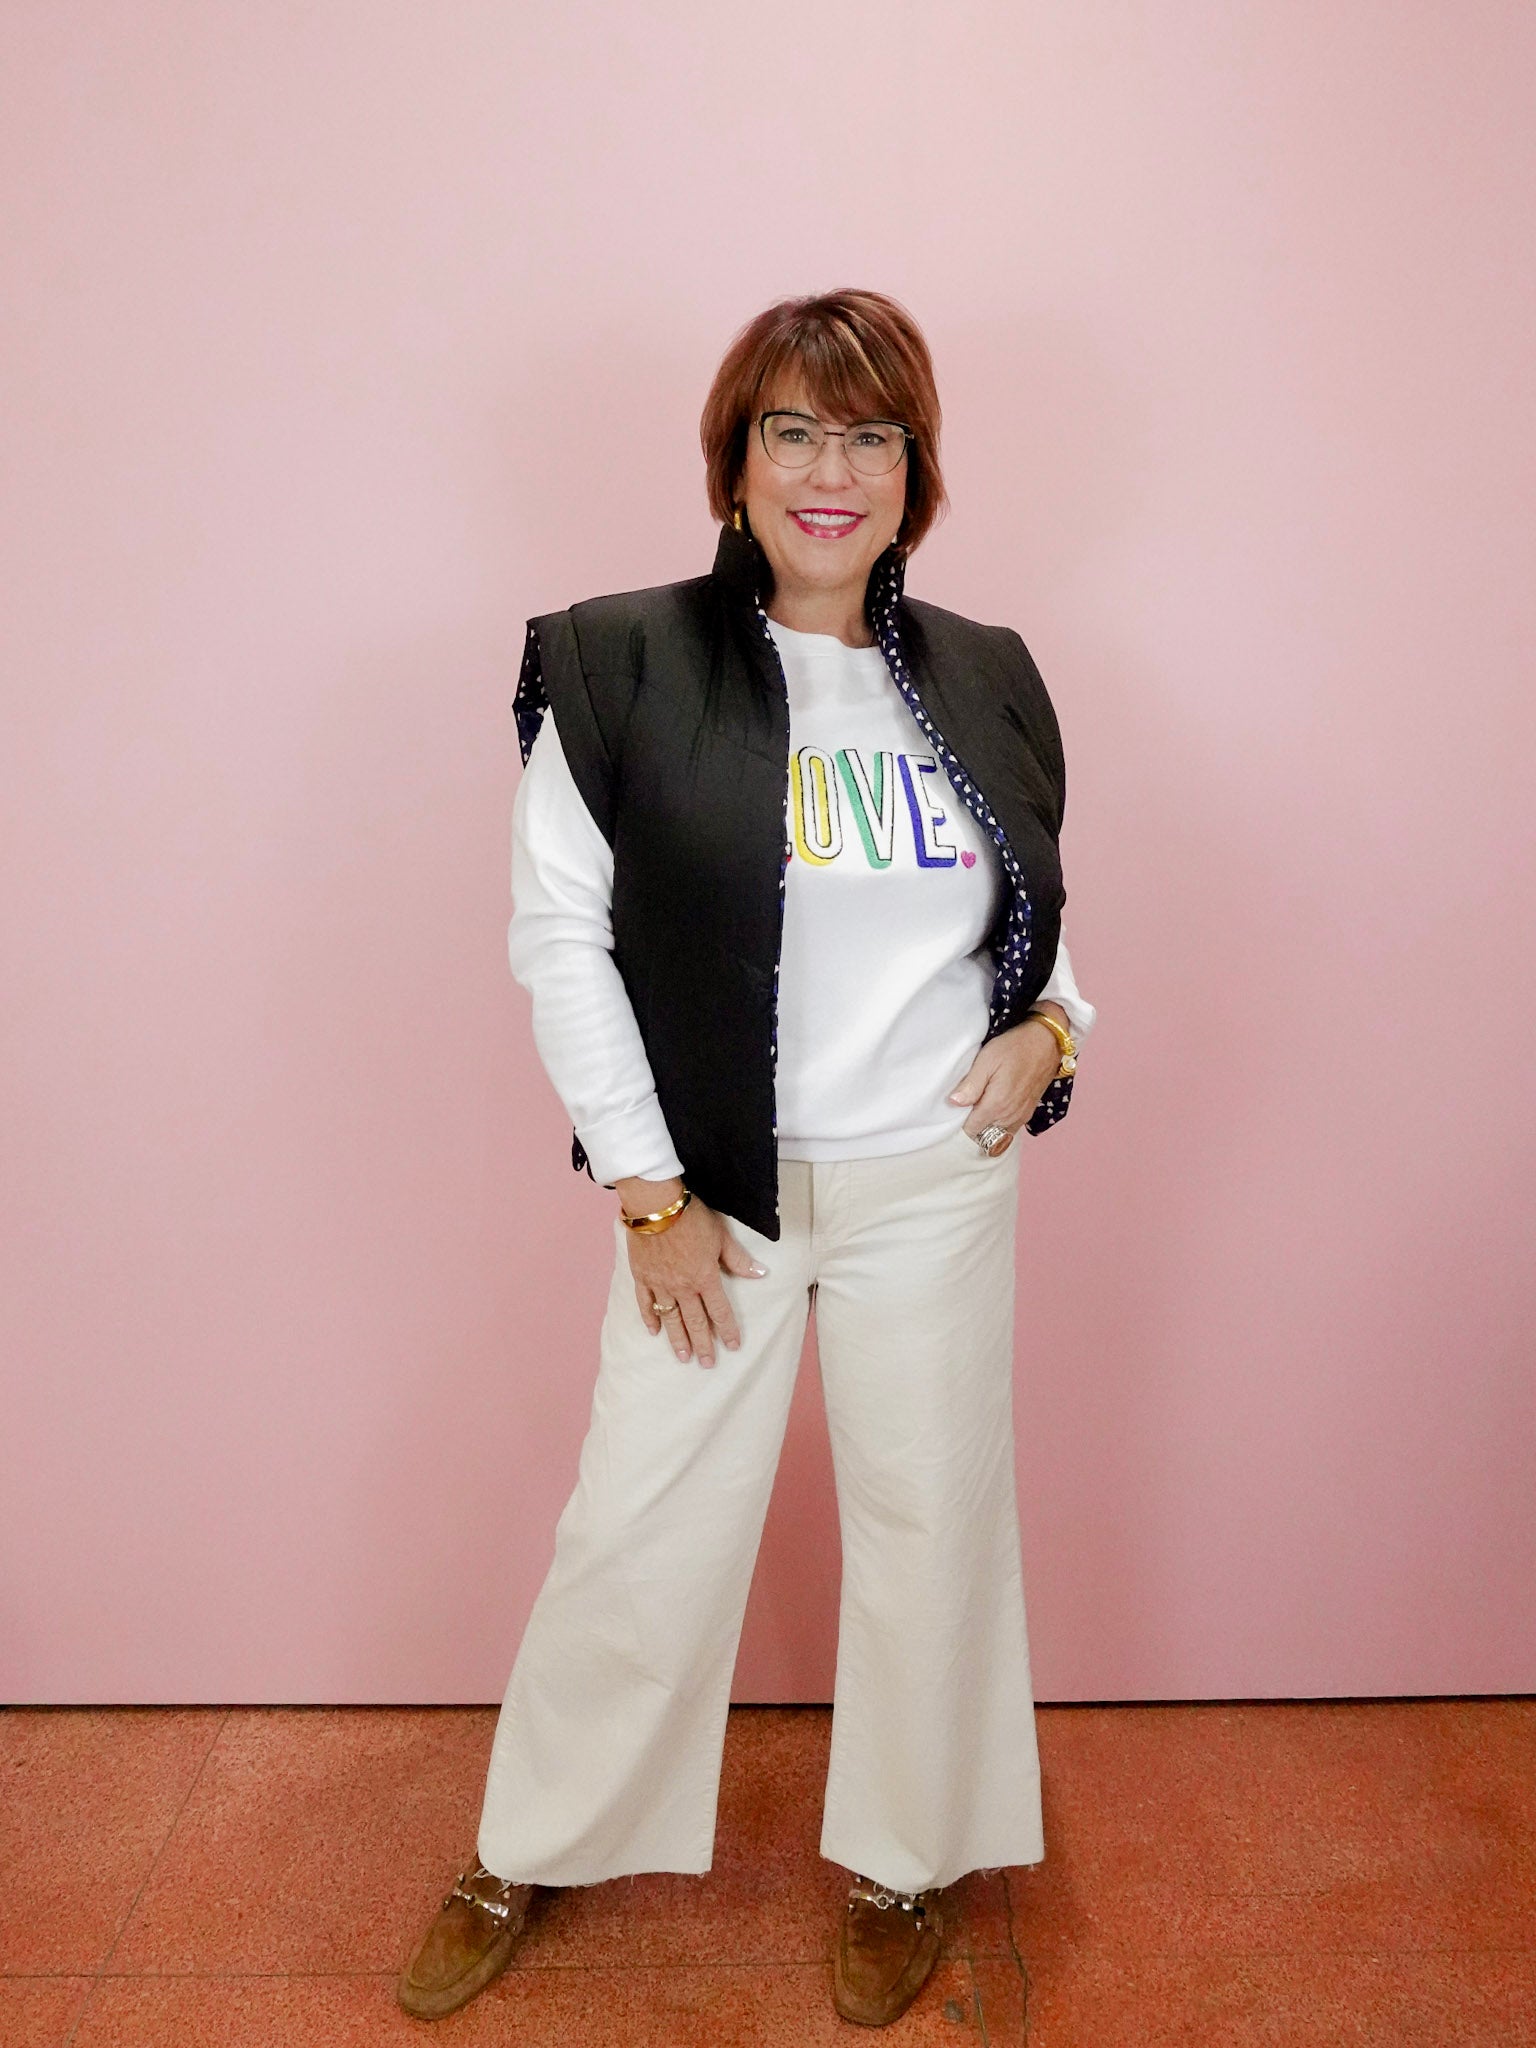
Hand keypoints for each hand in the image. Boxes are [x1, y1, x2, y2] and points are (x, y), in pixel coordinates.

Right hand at [617, 1180, 766, 1367]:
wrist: (655, 1205)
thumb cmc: (691, 1216)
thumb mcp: (721, 1236)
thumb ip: (737, 1259)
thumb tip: (759, 1274)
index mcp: (705, 1277)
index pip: (719, 1311)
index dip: (727, 1330)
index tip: (732, 1346)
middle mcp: (683, 1287)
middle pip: (694, 1321)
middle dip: (703, 1344)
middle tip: (707, 1364)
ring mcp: (660, 1284)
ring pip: (671, 1318)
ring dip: (678, 1339)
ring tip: (683, 1357)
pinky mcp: (642, 1276)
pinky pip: (646, 1303)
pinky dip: (650, 1318)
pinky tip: (654, 1331)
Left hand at [947, 1007, 1065, 1152]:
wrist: (1046, 1042)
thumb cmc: (1014, 1048)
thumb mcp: (986, 1060)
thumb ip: (970, 1085)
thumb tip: (954, 1103)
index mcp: (996, 1105)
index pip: (971, 1130)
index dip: (960, 1124)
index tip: (954, 1113)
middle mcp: (1010, 1116)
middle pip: (984, 1135)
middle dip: (973, 1127)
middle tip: (965, 1108)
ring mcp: (1021, 1116)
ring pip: (998, 1135)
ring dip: (987, 1127)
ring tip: (978, 1108)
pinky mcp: (1028, 1113)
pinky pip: (1010, 1130)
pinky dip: (999, 1126)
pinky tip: (993, 1110)